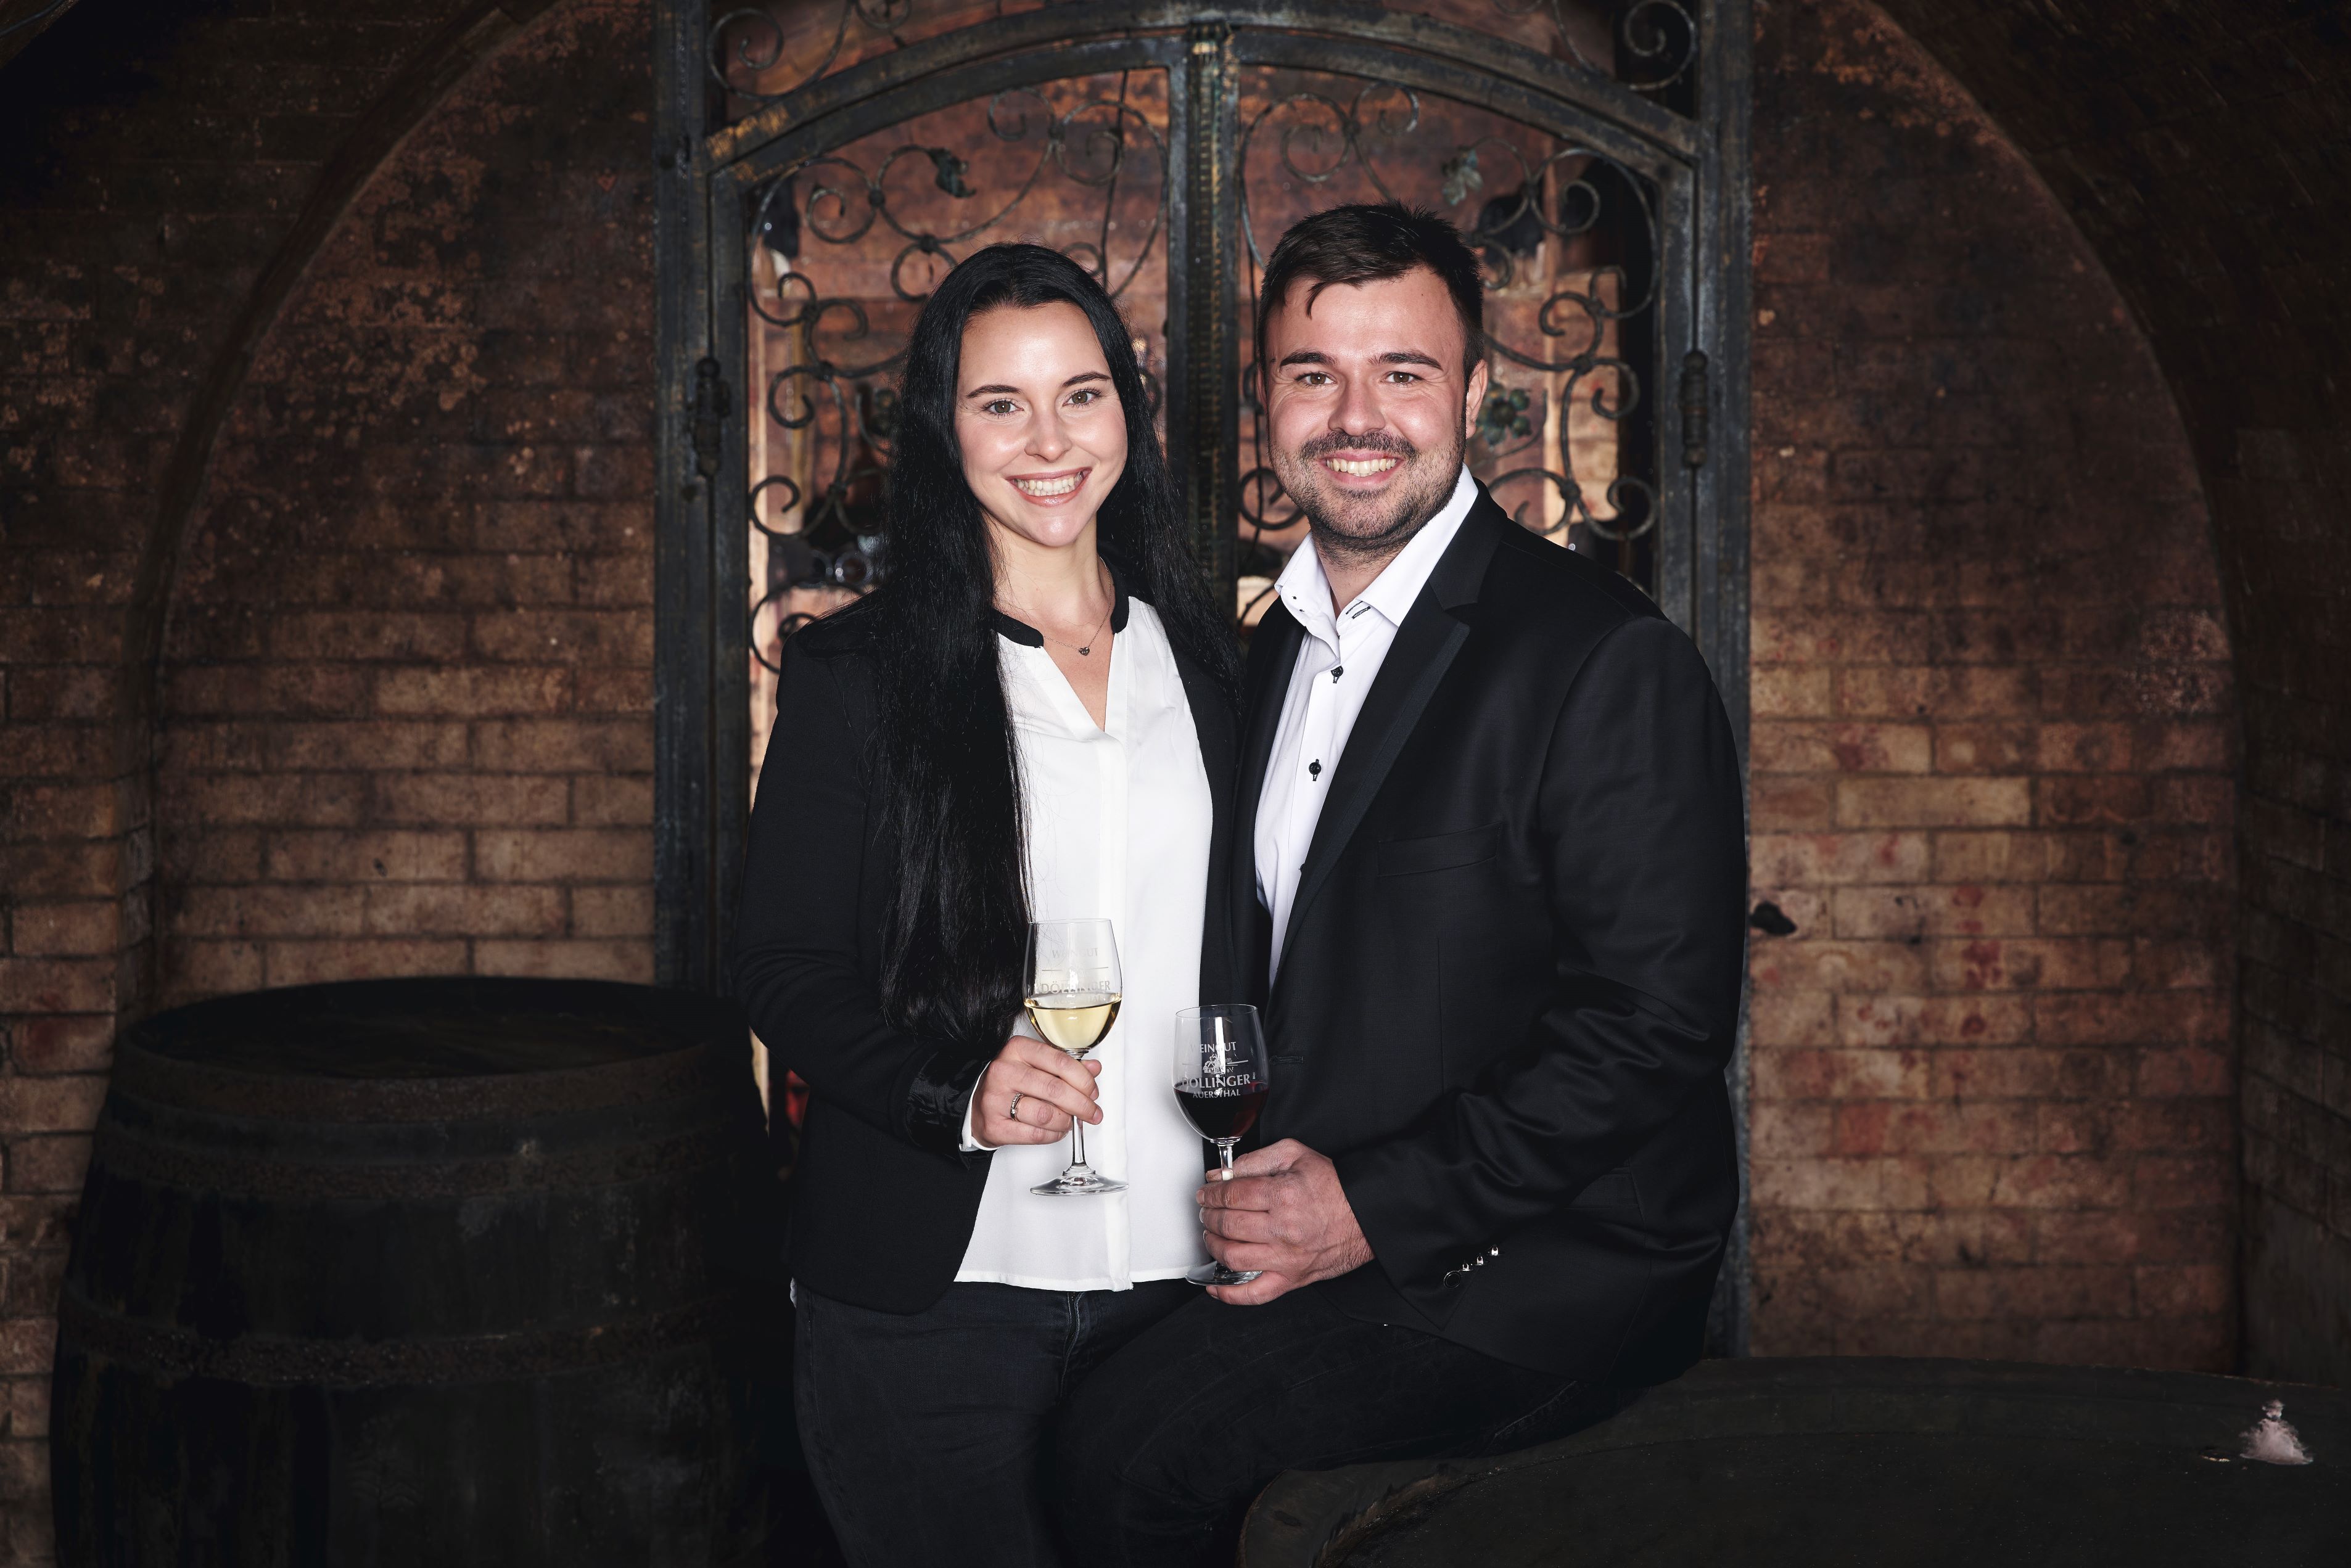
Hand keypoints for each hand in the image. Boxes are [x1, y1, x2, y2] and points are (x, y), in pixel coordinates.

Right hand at [970, 1035, 1100, 1147]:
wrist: (976, 1106)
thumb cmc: (1010, 1083)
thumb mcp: (1035, 1066)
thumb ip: (1065, 1066)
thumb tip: (1094, 1069)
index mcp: (1017, 1050)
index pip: (1060, 1061)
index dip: (1083, 1079)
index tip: (1092, 1091)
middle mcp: (1004, 1071)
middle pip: (1055, 1089)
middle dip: (1082, 1104)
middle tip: (1092, 1112)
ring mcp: (996, 1099)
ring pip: (1046, 1114)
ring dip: (1066, 1121)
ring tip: (1071, 1121)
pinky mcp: (995, 1126)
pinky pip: (1035, 1134)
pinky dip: (1053, 1135)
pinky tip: (1057, 1130)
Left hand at [1195, 1139, 1372, 1304]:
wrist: (1365, 1214)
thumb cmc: (1334, 1187)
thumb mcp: (1295, 1155)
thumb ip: (1256, 1160)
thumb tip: (1223, 1174)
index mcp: (1284, 1195)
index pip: (1232, 1195)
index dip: (1212, 1193)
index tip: (1206, 1192)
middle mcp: (1283, 1229)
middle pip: (1228, 1224)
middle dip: (1209, 1215)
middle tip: (1207, 1210)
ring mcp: (1286, 1258)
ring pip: (1233, 1257)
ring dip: (1213, 1245)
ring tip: (1212, 1234)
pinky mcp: (1291, 1279)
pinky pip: (1255, 1295)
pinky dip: (1229, 1294)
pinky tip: (1215, 1286)